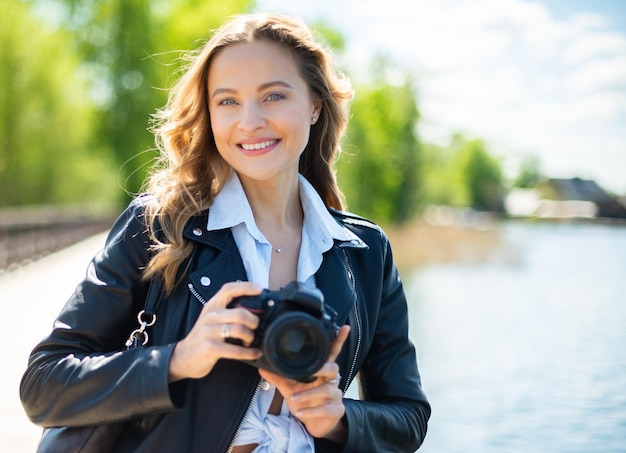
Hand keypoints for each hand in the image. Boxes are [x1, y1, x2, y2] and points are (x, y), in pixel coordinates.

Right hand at [168, 281, 263, 381]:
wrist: (184, 356)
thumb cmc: (203, 337)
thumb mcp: (212, 319)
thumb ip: (228, 312)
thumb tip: (255, 310)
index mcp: (212, 306)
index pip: (228, 289)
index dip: (245, 287)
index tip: (259, 290)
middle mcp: (210, 317)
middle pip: (240, 313)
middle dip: (254, 321)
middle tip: (256, 327)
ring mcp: (209, 332)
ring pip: (239, 329)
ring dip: (251, 337)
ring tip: (251, 341)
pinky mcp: (210, 348)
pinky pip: (235, 350)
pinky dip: (249, 353)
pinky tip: (254, 353)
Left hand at [259, 324, 350, 440]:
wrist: (313, 424)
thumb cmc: (305, 401)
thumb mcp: (290, 388)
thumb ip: (278, 377)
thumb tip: (262, 367)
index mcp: (321, 371)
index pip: (331, 353)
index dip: (338, 340)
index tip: (343, 327)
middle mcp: (331, 381)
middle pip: (334, 368)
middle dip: (323, 368)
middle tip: (311, 373)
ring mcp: (335, 395)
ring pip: (327, 389)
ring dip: (309, 393)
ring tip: (294, 399)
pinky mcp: (336, 410)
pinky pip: (326, 408)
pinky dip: (311, 411)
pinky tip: (300, 412)